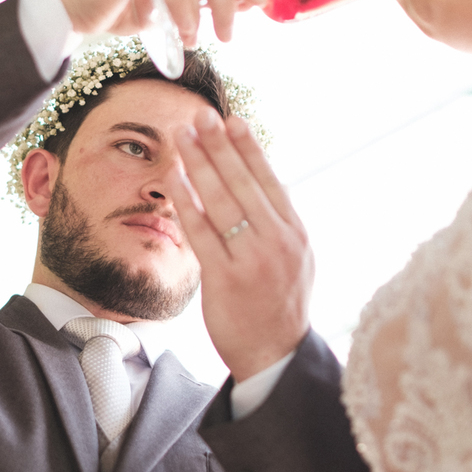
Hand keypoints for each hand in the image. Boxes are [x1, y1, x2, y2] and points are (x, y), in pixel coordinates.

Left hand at [168, 109, 313, 382]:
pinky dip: (188, 201)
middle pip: (244, 183)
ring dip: (200, 163)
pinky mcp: (227, 278)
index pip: (270, 181)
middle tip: (201, 115)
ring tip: (183, 135)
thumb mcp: (294, 259)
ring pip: (222, 201)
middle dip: (220, 145)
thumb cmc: (279, 304)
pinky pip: (203, 232)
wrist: (276, 357)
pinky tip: (175, 178)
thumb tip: (258, 181)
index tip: (233, 119)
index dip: (249, 148)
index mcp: (296, 234)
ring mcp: (253, 260)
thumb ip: (277, 223)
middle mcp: (278, 242)